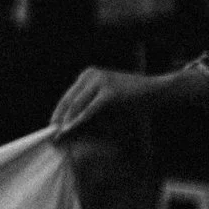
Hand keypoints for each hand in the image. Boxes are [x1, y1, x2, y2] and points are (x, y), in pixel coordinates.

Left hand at [50, 66, 164, 139]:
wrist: (156, 91)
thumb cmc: (132, 99)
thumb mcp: (107, 99)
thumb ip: (89, 106)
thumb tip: (70, 123)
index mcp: (88, 74)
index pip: (68, 95)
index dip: (59, 111)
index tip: (51, 125)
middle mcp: (91, 74)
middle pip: (69, 99)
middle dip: (60, 117)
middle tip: (52, 132)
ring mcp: (100, 81)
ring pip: (77, 105)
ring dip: (67, 121)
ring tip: (60, 134)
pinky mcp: (109, 92)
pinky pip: (90, 110)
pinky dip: (79, 121)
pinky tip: (71, 129)